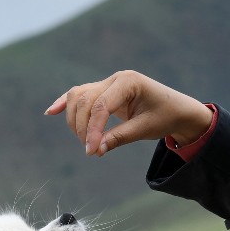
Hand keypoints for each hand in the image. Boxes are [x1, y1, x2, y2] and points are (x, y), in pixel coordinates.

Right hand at [45, 70, 212, 156]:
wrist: (178, 110)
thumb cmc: (166, 117)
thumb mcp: (145, 129)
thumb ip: (120, 137)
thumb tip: (96, 150)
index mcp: (129, 81)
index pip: (102, 105)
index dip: (93, 129)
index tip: (92, 151)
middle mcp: (115, 79)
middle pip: (85, 100)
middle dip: (84, 127)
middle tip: (91, 151)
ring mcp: (108, 84)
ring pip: (79, 97)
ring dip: (76, 120)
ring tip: (86, 143)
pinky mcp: (103, 92)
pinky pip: (80, 95)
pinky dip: (66, 104)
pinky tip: (51, 112)